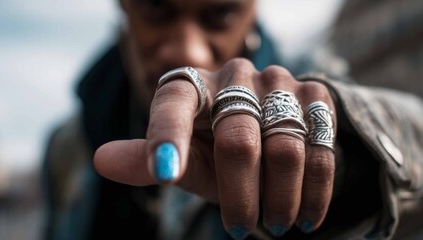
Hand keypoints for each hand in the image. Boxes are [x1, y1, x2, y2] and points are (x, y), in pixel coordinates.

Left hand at [94, 58, 337, 238]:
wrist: (274, 126)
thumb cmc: (215, 147)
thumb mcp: (185, 158)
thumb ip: (149, 161)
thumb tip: (102, 161)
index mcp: (192, 86)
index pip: (173, 105)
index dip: (167, 137)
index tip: (162, 174)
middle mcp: (235, 75)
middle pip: (238, 139)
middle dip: (240, 193)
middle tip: (240, 229)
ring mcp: (280, 81)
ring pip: (285, 147)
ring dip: (280, 197)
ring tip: (276, 225)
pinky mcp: (317, 94)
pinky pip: (321, 148)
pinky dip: (314, 191)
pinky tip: (306, 218)